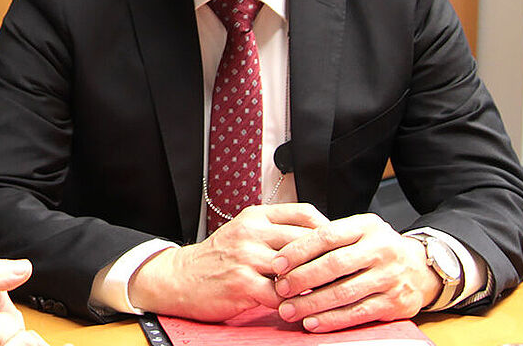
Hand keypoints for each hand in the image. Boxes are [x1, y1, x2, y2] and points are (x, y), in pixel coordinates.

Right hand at [129, 204, 327, 321]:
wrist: (179, 277)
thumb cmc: (217, 258)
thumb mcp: (243, 232)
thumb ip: (274, 231)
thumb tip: (316, 239)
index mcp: (255, 216)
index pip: (304, 213)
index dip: (328, 230)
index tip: (339, 246)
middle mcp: (251, 232)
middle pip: (306, 240)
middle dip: (328, 259)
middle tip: (343, 273)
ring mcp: (246, 257)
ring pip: (297, 268)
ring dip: (315, 284)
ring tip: (329, 293)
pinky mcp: (242, 283)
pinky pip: (281, 295)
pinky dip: (296, 304)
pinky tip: (302, 308)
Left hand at [271, 213, 440, 331]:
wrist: (421, 268)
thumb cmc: (376, 249)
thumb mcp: (358, 232)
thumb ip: (329, 238)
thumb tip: (285, 255)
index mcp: (366, 226)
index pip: (326, 236)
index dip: (298, 250)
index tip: (277, 264)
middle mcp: (381, 249)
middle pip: (334, 265)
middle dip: (302, 278)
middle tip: (280, 288)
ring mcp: (389, 277)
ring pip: (344, 292)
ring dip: (312, 304)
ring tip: (289, 310)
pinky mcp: (395, 303)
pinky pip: (357, 313)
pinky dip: (332, 320)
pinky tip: (312, 323)